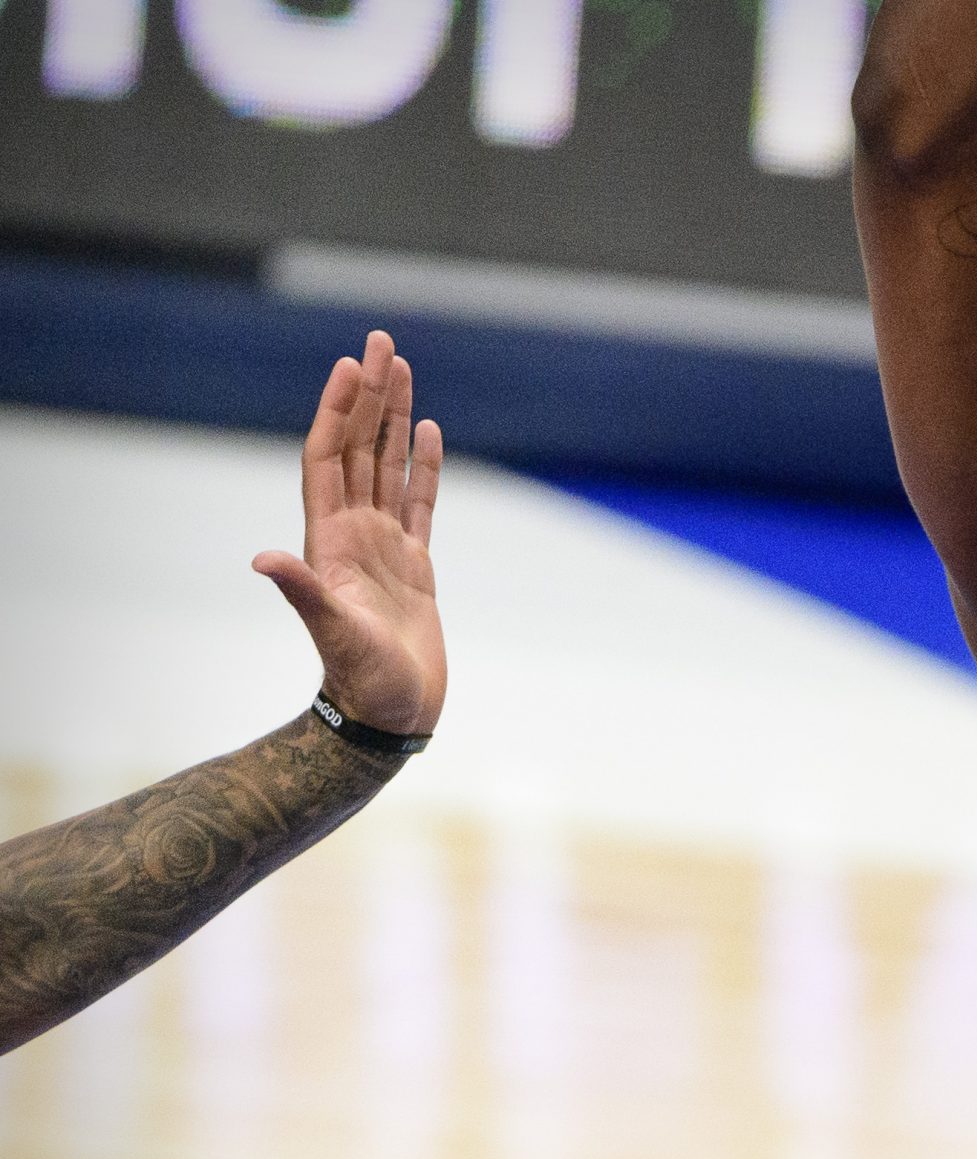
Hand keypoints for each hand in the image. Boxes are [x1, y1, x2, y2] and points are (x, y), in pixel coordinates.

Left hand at [253, 330, 445, 735]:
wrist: (390, 714)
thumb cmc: (363, 679)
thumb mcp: (333, 631)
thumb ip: (302, 590)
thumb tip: (264, 558)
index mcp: (330, 539)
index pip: (332, 457)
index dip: (339, 411)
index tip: (352, 365)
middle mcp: (353, 532)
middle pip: (361, 447)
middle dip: (369, 394)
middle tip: (381, 342)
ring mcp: (384, 546)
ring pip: (389, 465)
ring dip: (394, 417)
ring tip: (403, 370)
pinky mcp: (415, 564)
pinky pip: (421, 502)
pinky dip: (425, 465)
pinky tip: (428, 432)